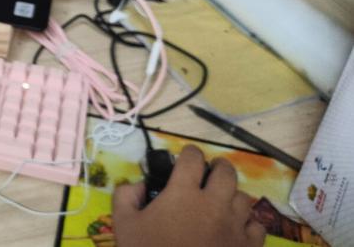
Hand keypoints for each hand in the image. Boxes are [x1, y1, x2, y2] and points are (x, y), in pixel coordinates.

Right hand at [112, 145, 264, 246]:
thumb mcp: (123, 224)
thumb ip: (126, 196)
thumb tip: (138, 185)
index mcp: (183, 193)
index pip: (193, 158)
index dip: (190, 152)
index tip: (186, 156)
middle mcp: (213, 204)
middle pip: (227, 172)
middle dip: (218, 167)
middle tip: (210, 172)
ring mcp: (234, 226)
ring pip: (244, 198)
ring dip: (232, 195)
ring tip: (222, 201)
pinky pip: (257, 226)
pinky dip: (248, 223)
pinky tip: (236, 228)